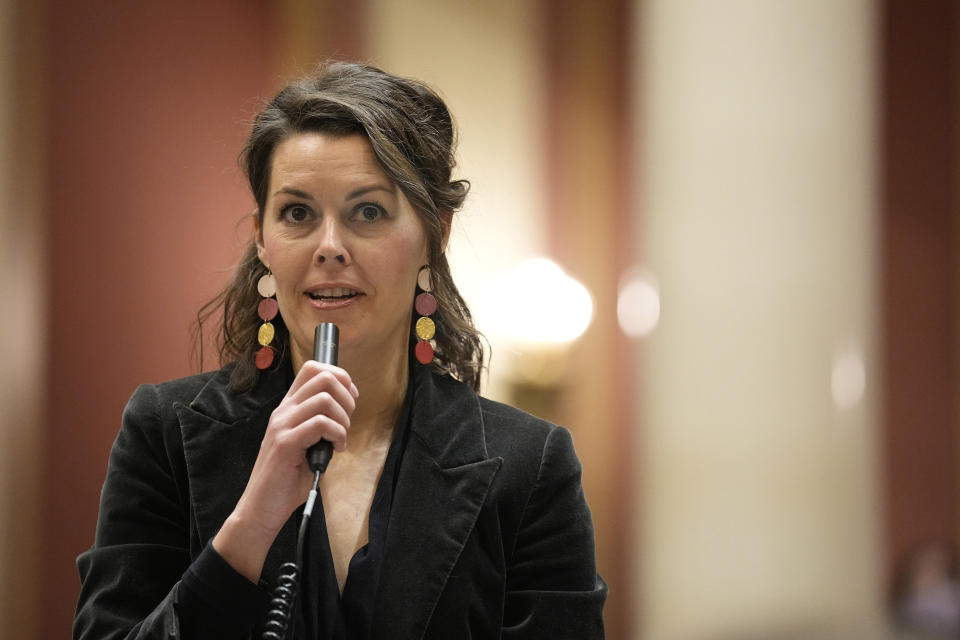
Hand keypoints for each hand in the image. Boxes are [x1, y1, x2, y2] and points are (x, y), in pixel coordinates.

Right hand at [212, 361, 357, 580]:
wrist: (261, 507)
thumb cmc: (287, 480)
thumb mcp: (307, 445)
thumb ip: (321, 425)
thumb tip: (344, 415)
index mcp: (289, 408)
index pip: (312, 369)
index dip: (340, 377)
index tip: (351, 399)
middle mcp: (284, 411)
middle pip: (323, 377)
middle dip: (346, 397)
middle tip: (346, 422)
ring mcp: (282, 425)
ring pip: (325, 399)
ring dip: (343, 419)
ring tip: (340, 439)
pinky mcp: (286, 443)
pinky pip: (321, 424)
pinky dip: (338, 435)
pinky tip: (336, 449)